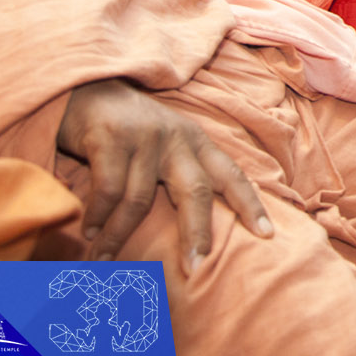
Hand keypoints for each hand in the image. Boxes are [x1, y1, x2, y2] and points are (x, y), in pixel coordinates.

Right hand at [56, 80, 272, 272]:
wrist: (89, 88)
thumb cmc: (130, 129)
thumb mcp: (167, 144)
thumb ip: (181, 174)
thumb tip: (192, 229)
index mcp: (197, 142)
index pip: (232, 175)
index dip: (250, 204)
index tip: (266, 234)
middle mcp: (178, 138)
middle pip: (197, 191)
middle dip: (198, 232)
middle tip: (196, 267)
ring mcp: (145, 137)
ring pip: (139, 199)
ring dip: (119, 235)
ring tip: (104, 259)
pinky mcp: (111, 137)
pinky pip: (108, 188)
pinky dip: (98, 215)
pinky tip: (90, 232)